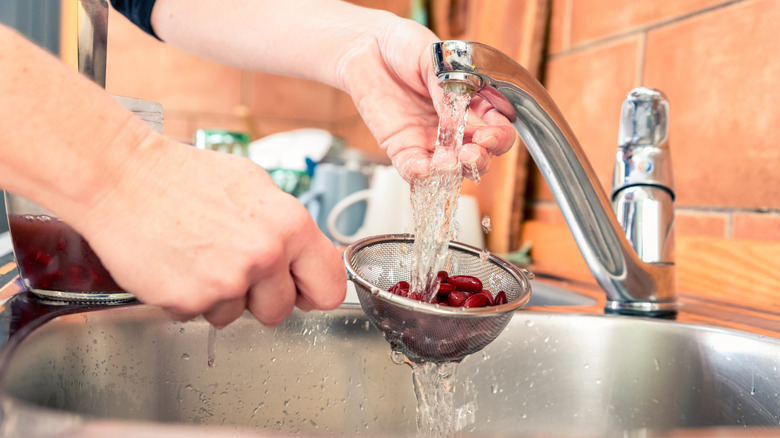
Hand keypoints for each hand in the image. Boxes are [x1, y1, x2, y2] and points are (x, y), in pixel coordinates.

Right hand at [76, 134, 345, 327]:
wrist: (123, 178)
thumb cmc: (185, 177)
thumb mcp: (257, 187)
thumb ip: (289, 228)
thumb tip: (311, 256)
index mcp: (290, 225)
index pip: (330, 285)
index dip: (315, 292)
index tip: (304, 292)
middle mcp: (265, 255)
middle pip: (281, 310)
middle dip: (260, 298)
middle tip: (234, 268)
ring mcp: (228, 281)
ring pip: (236, 315)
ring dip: (220, 297)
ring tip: (199, 257)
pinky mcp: (191, 299)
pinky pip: (199, 315)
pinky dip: (188, 298)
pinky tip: (178, 265)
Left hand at [335, 18, 516, 180]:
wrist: (368, 46)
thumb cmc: (405, 47)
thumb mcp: (435, 60)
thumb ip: (449, 88)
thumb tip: (456, 116)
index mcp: (472, 103)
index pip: (497, 129)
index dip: (499, 136)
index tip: (488, 134)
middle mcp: (454, 127)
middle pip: (478, 156)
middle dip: (479, 160)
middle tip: (471, 152)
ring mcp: (429, 140)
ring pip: (450, 170)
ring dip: (454, 172)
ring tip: (448, 162)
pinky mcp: (402, 148)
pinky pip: (414, 171)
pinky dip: (420, 175)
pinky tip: (423, 168)